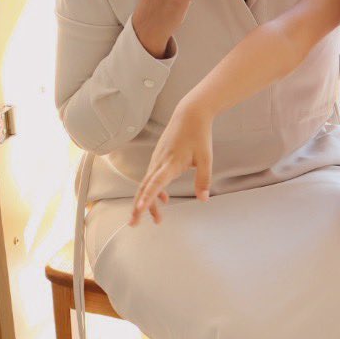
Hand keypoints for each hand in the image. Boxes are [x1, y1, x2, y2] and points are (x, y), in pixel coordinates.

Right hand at [130, 101, 214, 224]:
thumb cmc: (198, 135)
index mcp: (170, 163)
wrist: (190, 114)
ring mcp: (156, 159)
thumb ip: (203, 179)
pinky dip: (153, 190)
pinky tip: (163, 199)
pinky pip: (151, 177)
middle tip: (133, 223)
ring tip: (156, 219)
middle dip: (138, 206)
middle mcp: (159, 162)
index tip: (139, 209)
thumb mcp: (206, 158)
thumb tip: (203, 199)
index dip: (147, 197)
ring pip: (147, 184)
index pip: (155, 183)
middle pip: (144, 187)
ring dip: (147, 201)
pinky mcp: (158, 158)